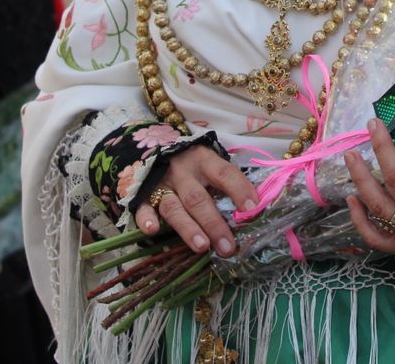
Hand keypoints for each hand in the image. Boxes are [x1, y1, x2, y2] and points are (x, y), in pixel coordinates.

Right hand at [133, 146, 257, 257]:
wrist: (153, 148)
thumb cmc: (192, 165)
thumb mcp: (209, 165)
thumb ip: (227, 184)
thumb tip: (251, 210)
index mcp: (204, 161)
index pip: (224, 173)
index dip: (239, 189)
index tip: (252, 209)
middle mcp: (182, 171)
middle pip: (198, 198)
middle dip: (214, 224)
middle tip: (228, 247)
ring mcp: (160, 183)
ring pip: (174, 207)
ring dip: (188, 227)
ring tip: (202, 246)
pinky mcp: (141, 194)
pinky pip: (143, 207)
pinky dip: (146, 219)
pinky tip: (153, 230)